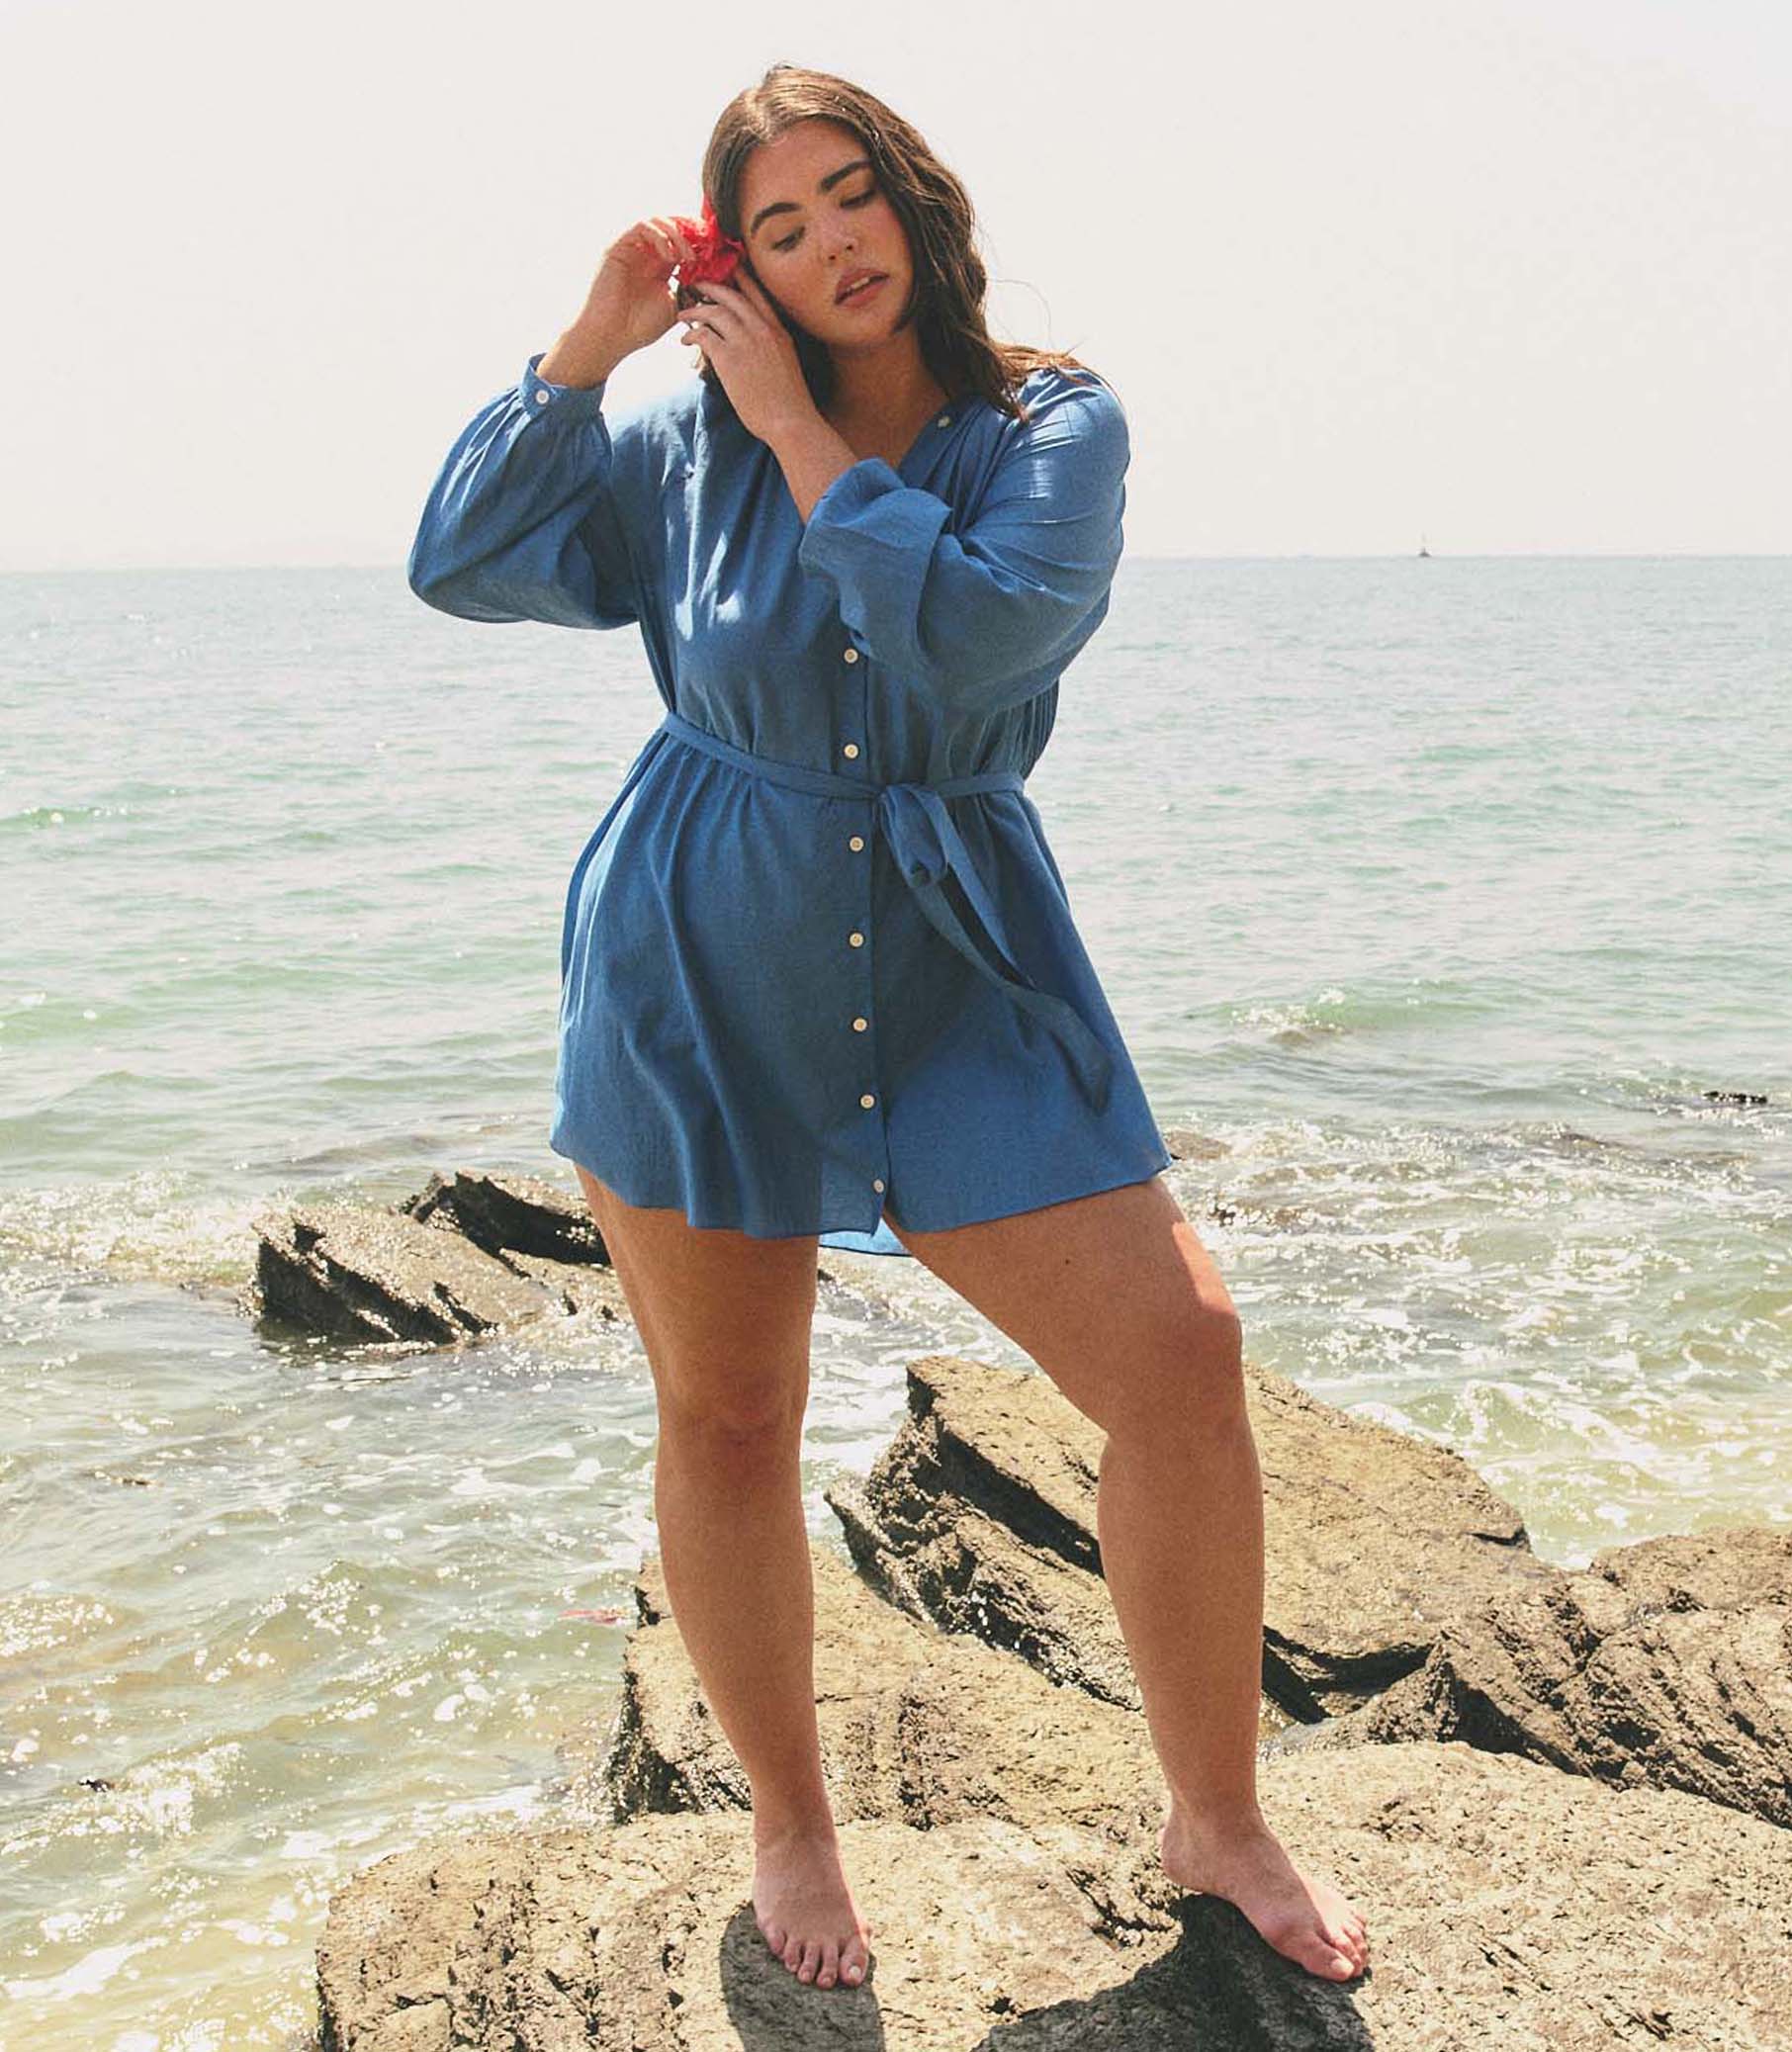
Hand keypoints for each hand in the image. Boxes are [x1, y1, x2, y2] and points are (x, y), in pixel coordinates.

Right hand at [569, 216, 700, 364]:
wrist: (613, 335)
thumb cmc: (640, 326)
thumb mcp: (675, 306)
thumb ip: (689, 288)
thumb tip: (712, 275)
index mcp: (659, 267)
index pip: (681, 242)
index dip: (699, 242)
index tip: (717, 251)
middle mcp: (645, 254)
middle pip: (671, 226)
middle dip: (692, 233)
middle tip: (707, 245)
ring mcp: (632, 249)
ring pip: (658, 222)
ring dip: (678, 235)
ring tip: (688, 256)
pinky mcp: (619, 247)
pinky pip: (643, 227)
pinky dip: (660, 236)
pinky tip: (670, 256)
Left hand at [678, 269, 816, 445]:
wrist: (790, 422)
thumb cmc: (789, 404)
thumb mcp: (785, 365)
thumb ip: (769, 349)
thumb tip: (749, 349)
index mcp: (779, 331)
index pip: (757, 295)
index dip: (741, 279)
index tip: (729, 271)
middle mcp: (763, 330)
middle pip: (732, 296)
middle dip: (712, 286)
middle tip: (698, 284)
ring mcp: (746, 342)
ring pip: (714, 312)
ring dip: (695, 310)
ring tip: (683, 314)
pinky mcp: (729, 359)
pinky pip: (703, 335)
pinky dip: (691, 334)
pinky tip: (685, 340)